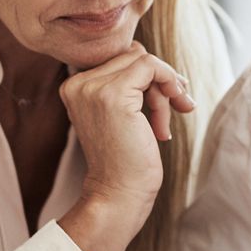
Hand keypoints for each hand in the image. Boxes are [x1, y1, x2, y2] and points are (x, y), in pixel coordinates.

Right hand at [57, 41, 195, 250]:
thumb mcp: (122, 115)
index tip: (169, 101)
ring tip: (168, 122)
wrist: (119, 194)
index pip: (121, 59)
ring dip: (167, 89)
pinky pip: (151, 66)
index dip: (150, 77)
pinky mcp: (112, 95)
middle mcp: (77, 83)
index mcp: (74, 86)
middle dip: (161, 83)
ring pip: (144, 60)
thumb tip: (154, 60)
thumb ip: (128, 86)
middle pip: (133, 57)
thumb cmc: (126, 160)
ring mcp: (92, 88)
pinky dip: (171, 83)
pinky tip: (176, 109)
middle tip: (177, 109)